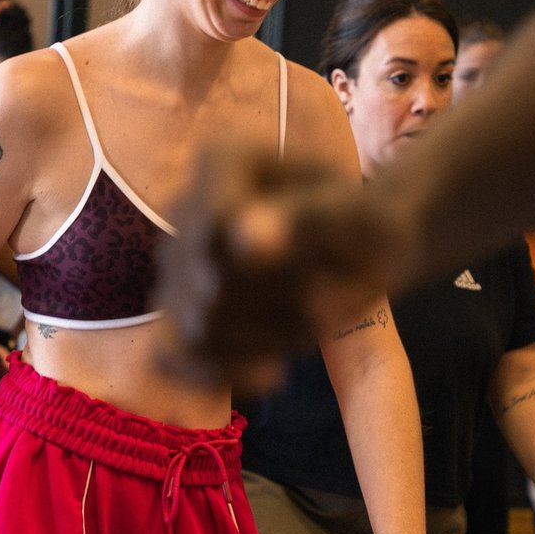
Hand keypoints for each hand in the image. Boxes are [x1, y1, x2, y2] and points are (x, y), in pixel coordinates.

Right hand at [156, 143, 396, 391]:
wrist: (356, 252)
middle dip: (278, 304)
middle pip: (210, 286)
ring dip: (267, 339)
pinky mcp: (174, 310)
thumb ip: (305, 219)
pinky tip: (272, 373)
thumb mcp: (357, 217)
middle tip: (325, 287)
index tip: (320, 262)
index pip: (213, 227)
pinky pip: (174, 355)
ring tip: (307, 318)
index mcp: (225, 159)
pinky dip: (224, 374)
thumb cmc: (361, 224)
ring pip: (200, 328)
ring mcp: (173, 262)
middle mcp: (185, 206)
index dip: (261, 264)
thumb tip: (247, 241)